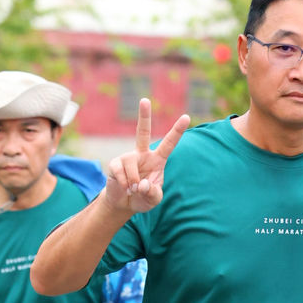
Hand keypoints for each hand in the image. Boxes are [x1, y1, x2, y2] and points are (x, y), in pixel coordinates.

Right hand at [103, 98, 189, 215]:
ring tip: (133, 190)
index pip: (169, 144)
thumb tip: (142, 184)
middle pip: (142, 131)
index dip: (177, 131)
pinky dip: (125, 184)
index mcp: (157, 159)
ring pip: (132, 166)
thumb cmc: (143, 197)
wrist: (124, 203)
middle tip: (144, 100)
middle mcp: (142, 154)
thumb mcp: (153, 199)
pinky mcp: (115, 164)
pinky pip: (120, 173)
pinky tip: (125, 187)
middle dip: (143, 116)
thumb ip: (152, 193)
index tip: (187, 117)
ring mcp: (128, 157)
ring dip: (134, 183)